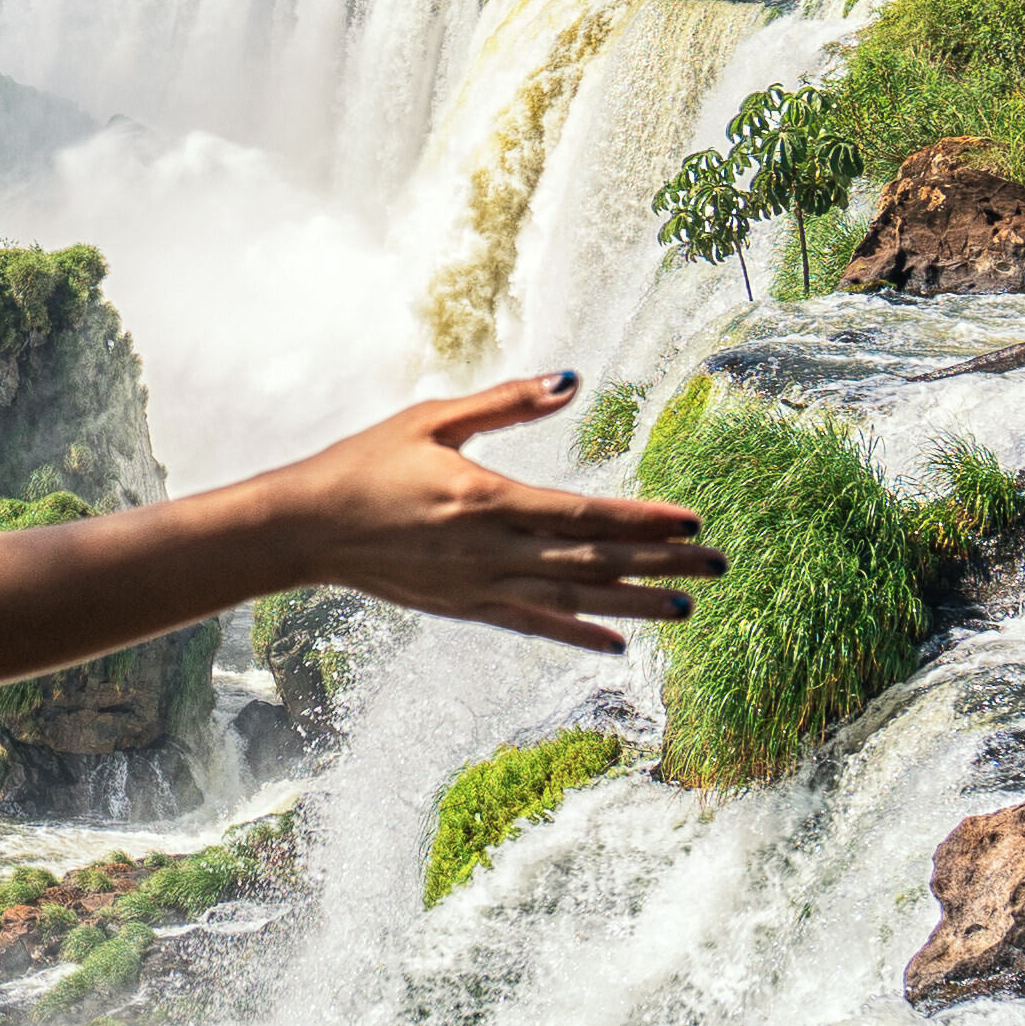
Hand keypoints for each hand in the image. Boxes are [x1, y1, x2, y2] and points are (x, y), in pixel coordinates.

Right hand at [243, 377, 719, 653]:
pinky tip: (619, 645)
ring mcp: (480, 587)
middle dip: (661, 563)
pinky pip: (535, 626)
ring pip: (574, 600)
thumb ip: (505, 402)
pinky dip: (580, 635)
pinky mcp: (466, 609)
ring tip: (687, 609)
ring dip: (635, 605)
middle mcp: (491, 551)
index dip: (644, 519)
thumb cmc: (367, 463)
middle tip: (717, 565)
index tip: (692, 520)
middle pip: (594, 560)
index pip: (584, 514)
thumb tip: (570, 380)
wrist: (306, 526)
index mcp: (486, 499)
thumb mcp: (432, 419)